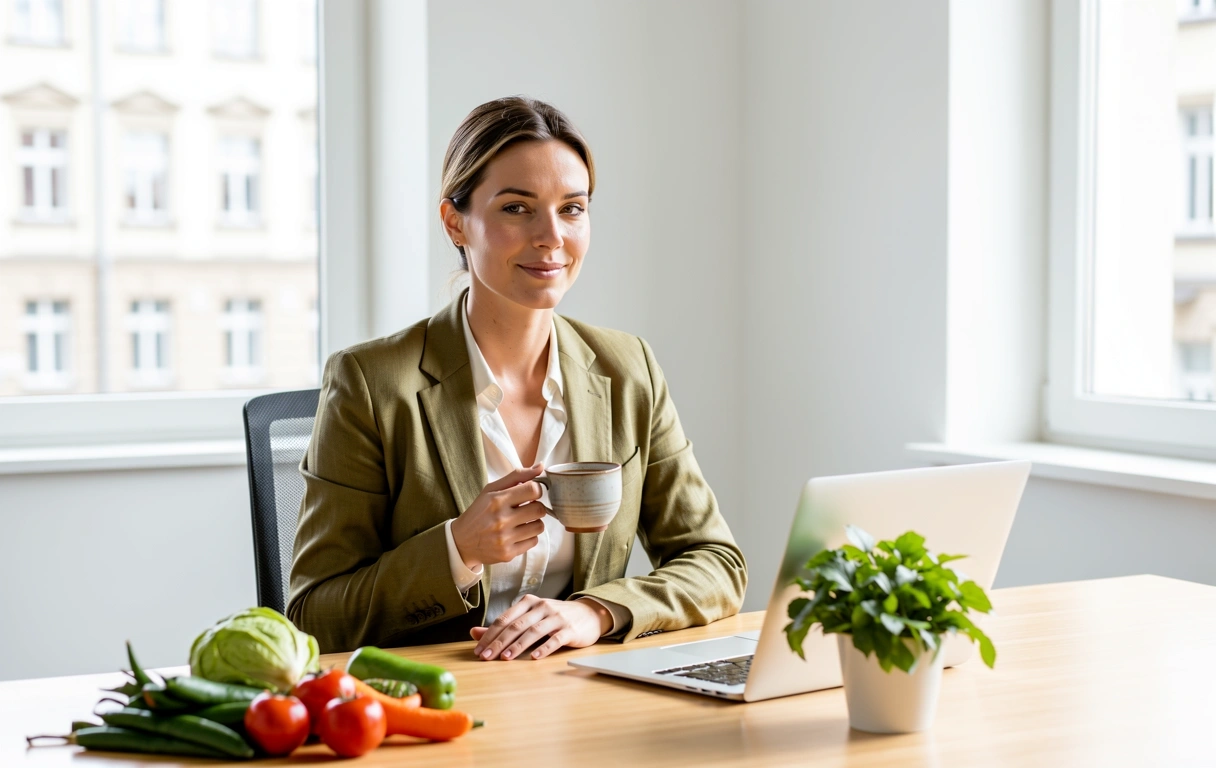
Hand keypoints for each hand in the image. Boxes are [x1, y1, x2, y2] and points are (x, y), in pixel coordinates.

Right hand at [450, 465, 547, 568]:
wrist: (461, 541)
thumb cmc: (479, 512)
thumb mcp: (491, 490)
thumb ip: (517, 476)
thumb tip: (541, 467)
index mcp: (497, 500)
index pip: (532, 490)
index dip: (537, 490)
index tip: (531, 493)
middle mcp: (501, 520)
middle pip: (539, 509)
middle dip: (536, 507)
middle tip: (526, 508)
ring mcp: (504, 538)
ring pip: (539, 526)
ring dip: (534, 522)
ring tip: (522, 521)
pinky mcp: (508, 553)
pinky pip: (534, 541)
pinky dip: (529, 536)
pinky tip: (517, 533)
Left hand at [469, 596, 611, 660]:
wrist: (588, 614)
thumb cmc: (554, 618)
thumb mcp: (529, 618)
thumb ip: (504, 626)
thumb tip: (474, 633)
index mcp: (528, 602)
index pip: (505, 619)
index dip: (490, 634)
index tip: (478, 650)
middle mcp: (541, 606)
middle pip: (516, 625)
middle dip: (499, 642)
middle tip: (486, 656)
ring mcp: (557, 617)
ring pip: (533, 631)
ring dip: (518, 645)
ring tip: (505, 658)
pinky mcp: (570, 629)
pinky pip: (555, 639)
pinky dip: (544, 648)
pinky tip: (534, 658)